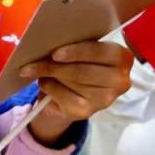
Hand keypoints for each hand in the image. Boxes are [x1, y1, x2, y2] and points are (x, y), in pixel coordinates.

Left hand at [21, 40, 135, 144]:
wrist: (77, 91)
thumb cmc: (80, 61)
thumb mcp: (82, 49)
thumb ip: (74, 43)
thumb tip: (47, 42)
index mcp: (122, 57)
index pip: (98, 52)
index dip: (75, 52)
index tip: (55, 54)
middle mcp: (119, 81)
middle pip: (81, 71)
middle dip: (53, 66)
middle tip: (32, 62)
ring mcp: (104, 99)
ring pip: (69, 83)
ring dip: (49, 75)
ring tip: (40, 69)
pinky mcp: (87, 112)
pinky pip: (61, 96)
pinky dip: (49, 87)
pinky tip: (46, 83)